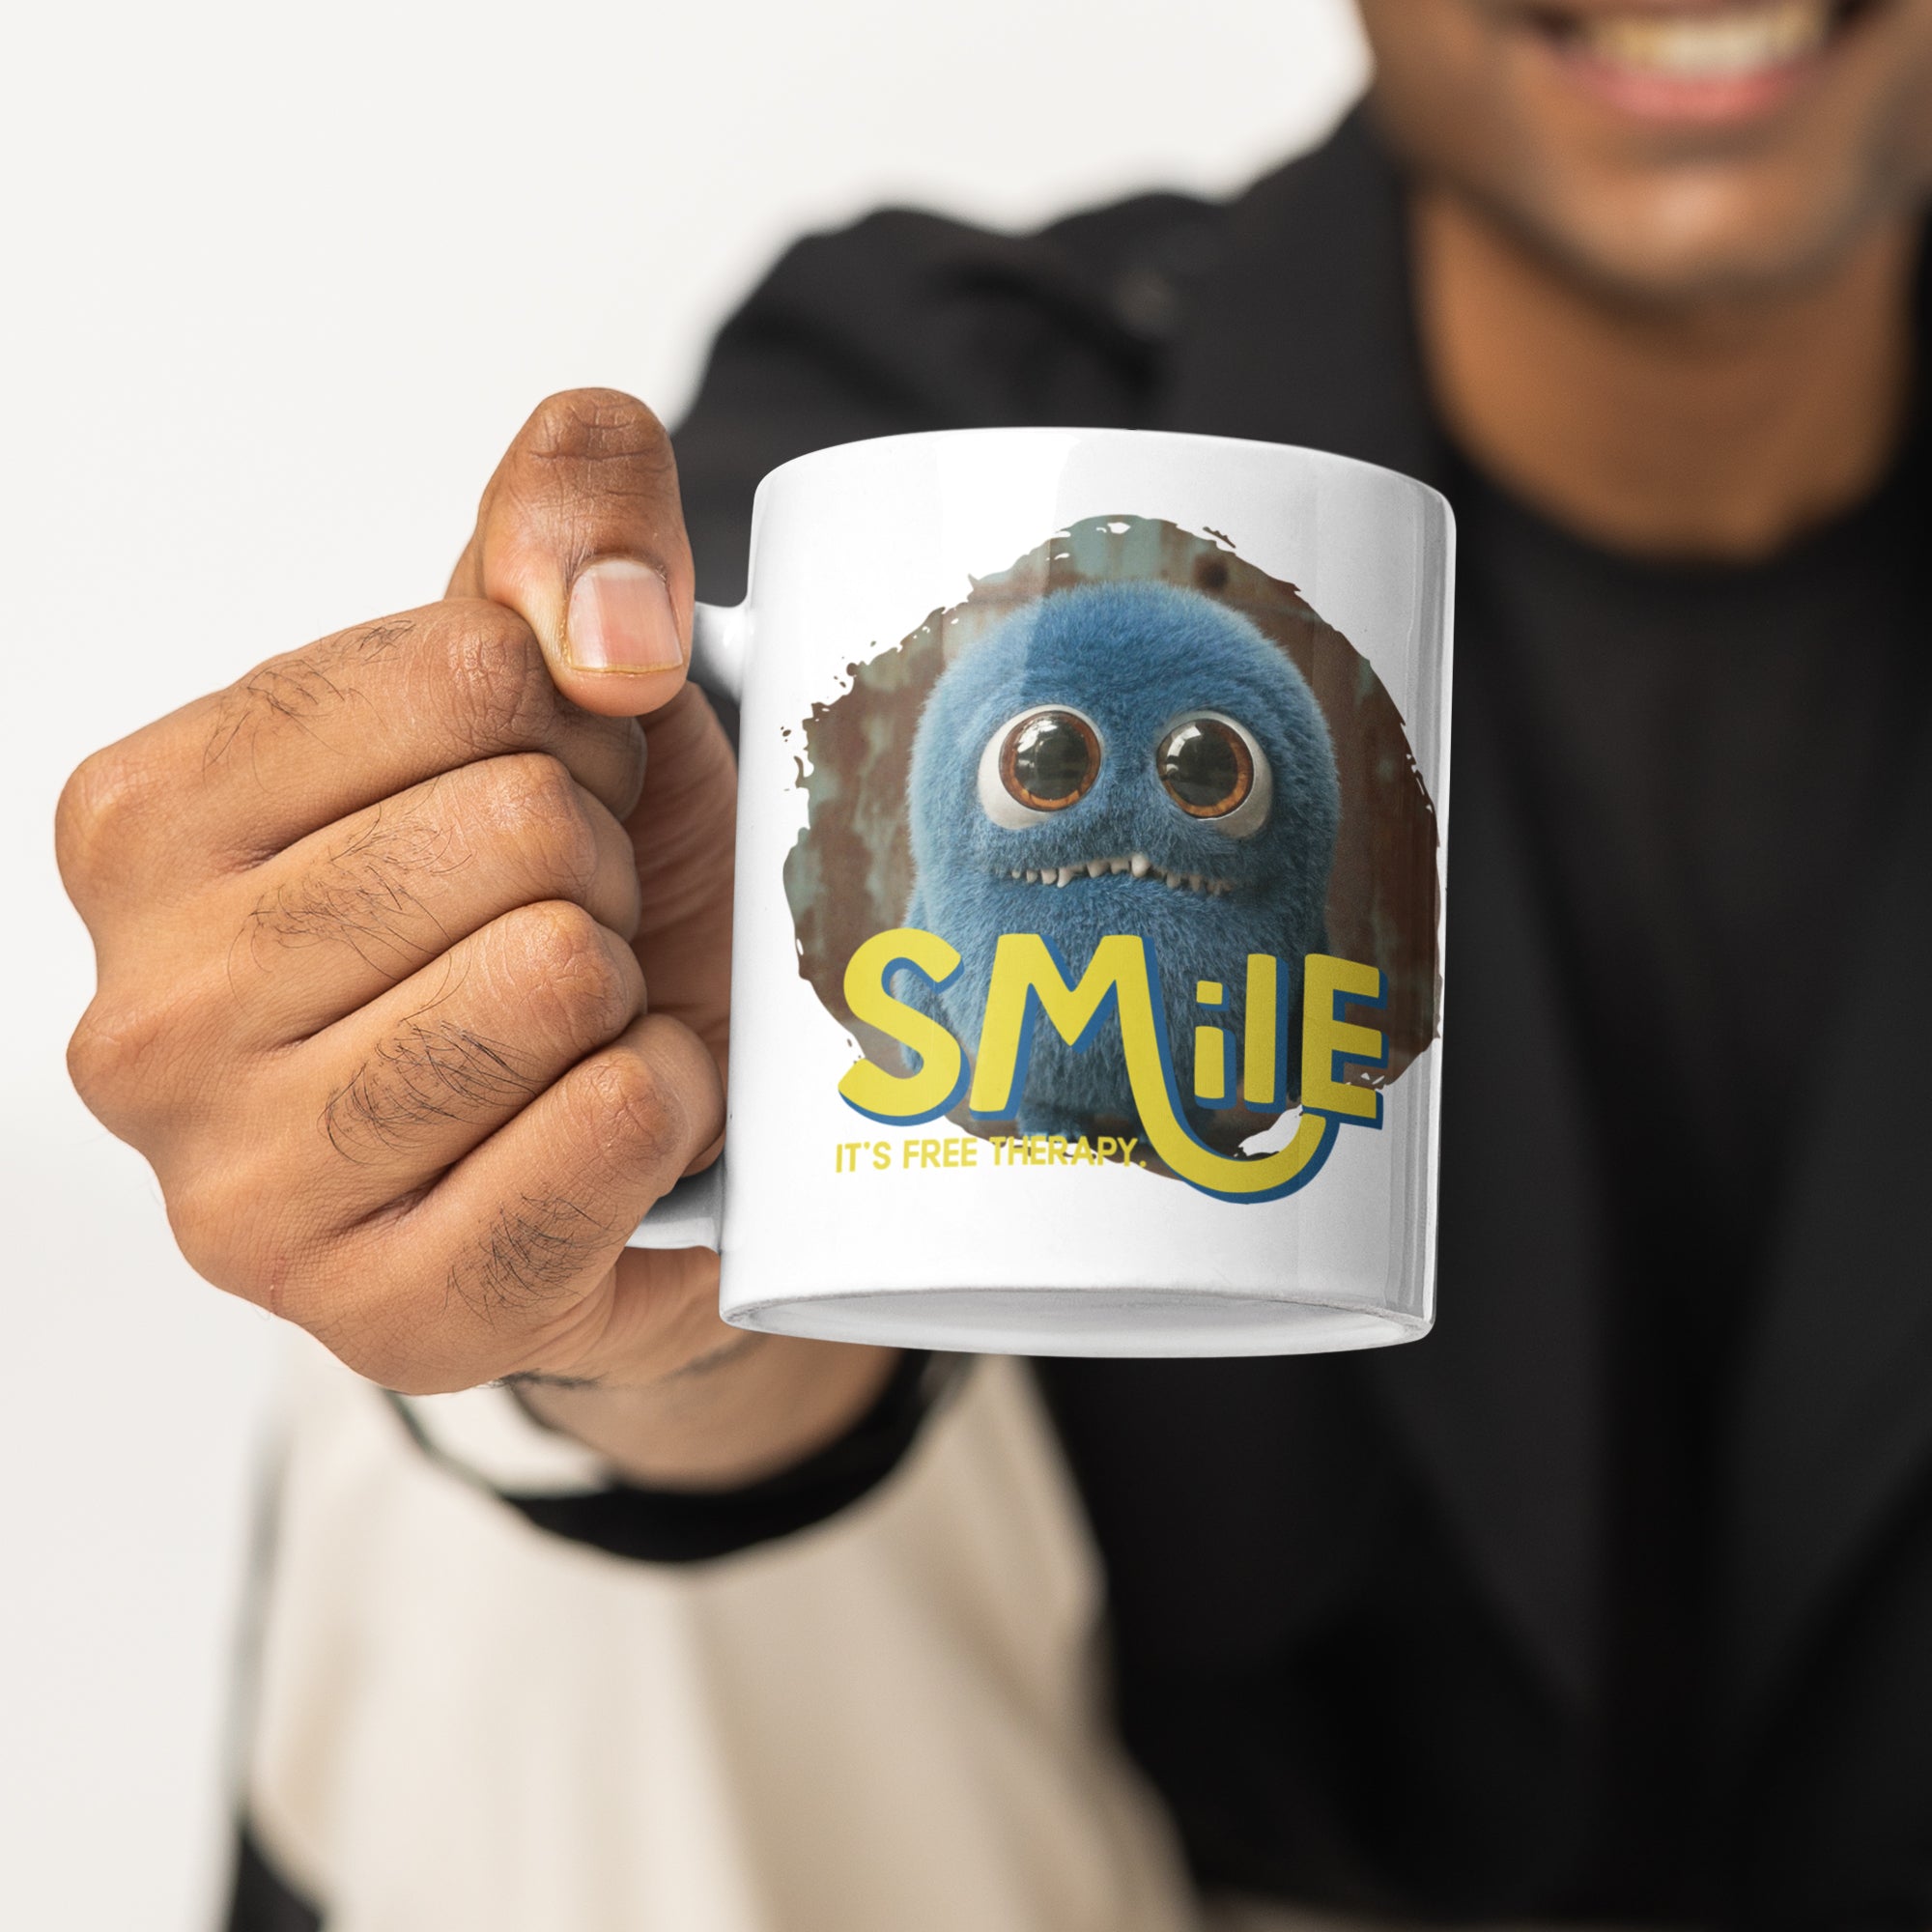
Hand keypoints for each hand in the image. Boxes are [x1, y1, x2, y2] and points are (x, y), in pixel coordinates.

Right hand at [58, 390, 891, 1484]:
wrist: (630, 1112)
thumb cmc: (568, 890)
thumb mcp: (563, 669)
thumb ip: (572, 518)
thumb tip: (605, 627)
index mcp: (143, 821)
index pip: (468, 673)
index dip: (575, 725)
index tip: (547, 797)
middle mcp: (144, 1016)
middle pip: (516, 830)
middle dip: (598, 864)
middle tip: (574, 925)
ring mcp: (243, 1190)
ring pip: (554, 977)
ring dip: (626, 985)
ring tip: (582, 1021)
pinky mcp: (381, 1315)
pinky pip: (606, 1130)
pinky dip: (665, 1103)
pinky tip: (617, 1118)